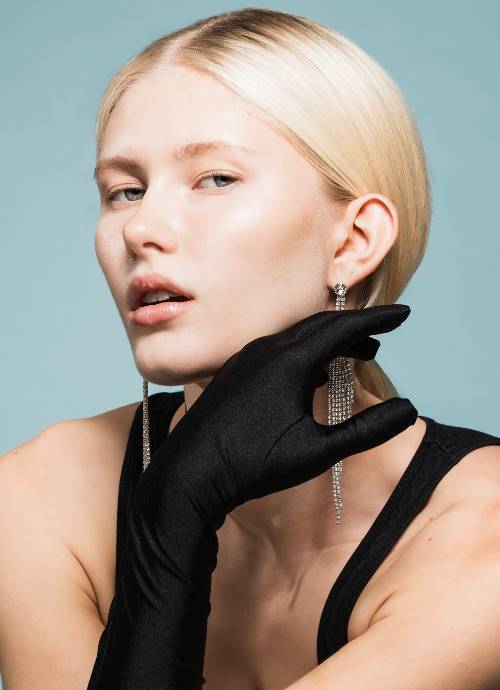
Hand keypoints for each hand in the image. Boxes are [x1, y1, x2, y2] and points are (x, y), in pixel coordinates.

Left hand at [88, 304, 417, 688]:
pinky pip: (279, 350)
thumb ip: (365, 430)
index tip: (404, 314)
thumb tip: (408, 410)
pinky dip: (307, 353)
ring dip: (331, 341)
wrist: (189, 474)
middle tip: (385, 330)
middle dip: (356, 327)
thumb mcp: (317, 451)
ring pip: (299, 338)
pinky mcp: (235, 372)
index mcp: (290, 360)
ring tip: (359, 351)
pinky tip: (315, 373)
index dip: (378, 319)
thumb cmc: (253, 465)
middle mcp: (266, 349)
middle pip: (321, 326)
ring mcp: (247, 359)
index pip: (344, 327)